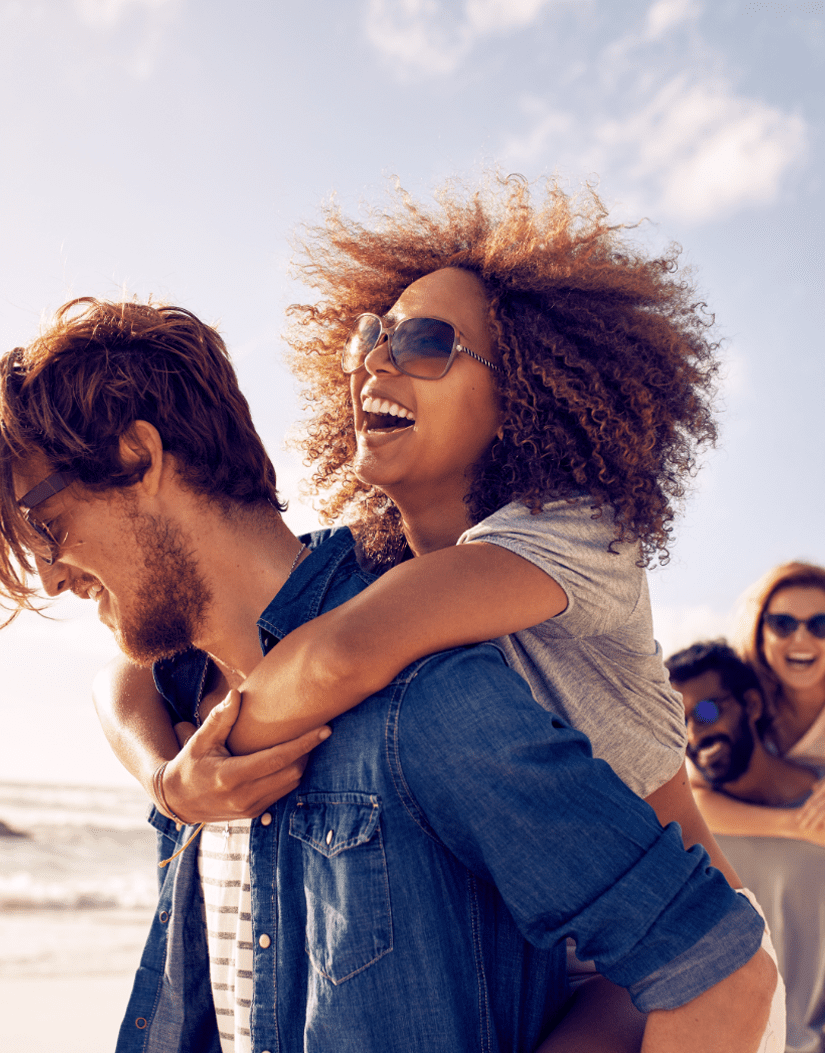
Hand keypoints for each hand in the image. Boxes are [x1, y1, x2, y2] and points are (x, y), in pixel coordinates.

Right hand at [161, 689, 330, 823]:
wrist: (177, 800)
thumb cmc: (189, 764)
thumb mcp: (200, 740)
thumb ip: (220, 718)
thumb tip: (236, 693)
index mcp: (231, 776)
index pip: (278, 758)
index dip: (305, 743)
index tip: (325, 730)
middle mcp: (244, 796)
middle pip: (292, 772)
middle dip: (309, 751)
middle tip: (321, 730)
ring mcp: (251, 808)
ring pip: (291, 784)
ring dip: (303, 763)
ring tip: (310, 741)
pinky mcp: (254, 814)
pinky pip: (283, 793)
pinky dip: (291, 774)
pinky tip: (293, 758)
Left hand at [797, 777, 824, 833]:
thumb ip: (822, 784)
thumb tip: (813, 787)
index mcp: (824, 788)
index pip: (812, 801)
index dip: (804, 810)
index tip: (797, 819)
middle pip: (816, 807)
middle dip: (807, 817)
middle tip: (800, 826)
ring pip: (822, 811)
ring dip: (815, 820)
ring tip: (810, 828)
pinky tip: (822, 827)